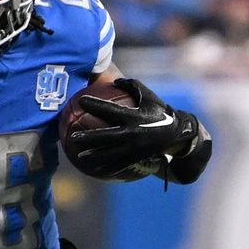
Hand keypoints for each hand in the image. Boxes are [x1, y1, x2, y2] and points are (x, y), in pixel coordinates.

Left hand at [66, 78, 199, 178]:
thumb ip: (132, 85)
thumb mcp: (148, 95)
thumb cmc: (158, 110)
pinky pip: (120, 164)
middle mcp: (133, 132)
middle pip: (106, 136)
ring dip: (94, 156)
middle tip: (73, 139)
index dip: (95, 104)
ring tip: (79, 156)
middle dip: (88, 138)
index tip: (80, 101)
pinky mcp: (137, 158)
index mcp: (134, 116)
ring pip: (110, 154)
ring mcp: (135, 147)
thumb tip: (114, 79)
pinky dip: (107, 167)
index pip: (110, 110)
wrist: (176, 132)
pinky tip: (95, 169)